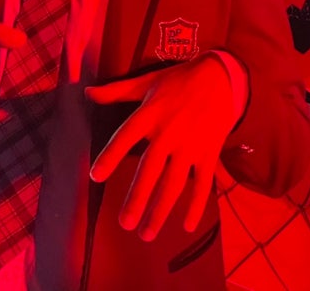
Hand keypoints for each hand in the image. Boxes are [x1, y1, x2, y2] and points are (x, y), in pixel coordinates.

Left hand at [85, 54, 233, 241]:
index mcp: (151, 113)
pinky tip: (188, 226)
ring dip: (161, 210)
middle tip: (124, 223)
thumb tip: (87, 93)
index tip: (96, 177)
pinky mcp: (209, 152)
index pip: (126, 136)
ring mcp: (191, 144)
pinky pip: (202, 183)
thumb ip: (117, 91)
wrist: (221, 76)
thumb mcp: (148, 81)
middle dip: (138, 198)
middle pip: (150, 169)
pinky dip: (196, 205)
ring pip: (174, 182)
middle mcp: (169, 131)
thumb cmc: (179, 80)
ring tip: (147, 233)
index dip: (111, 155)